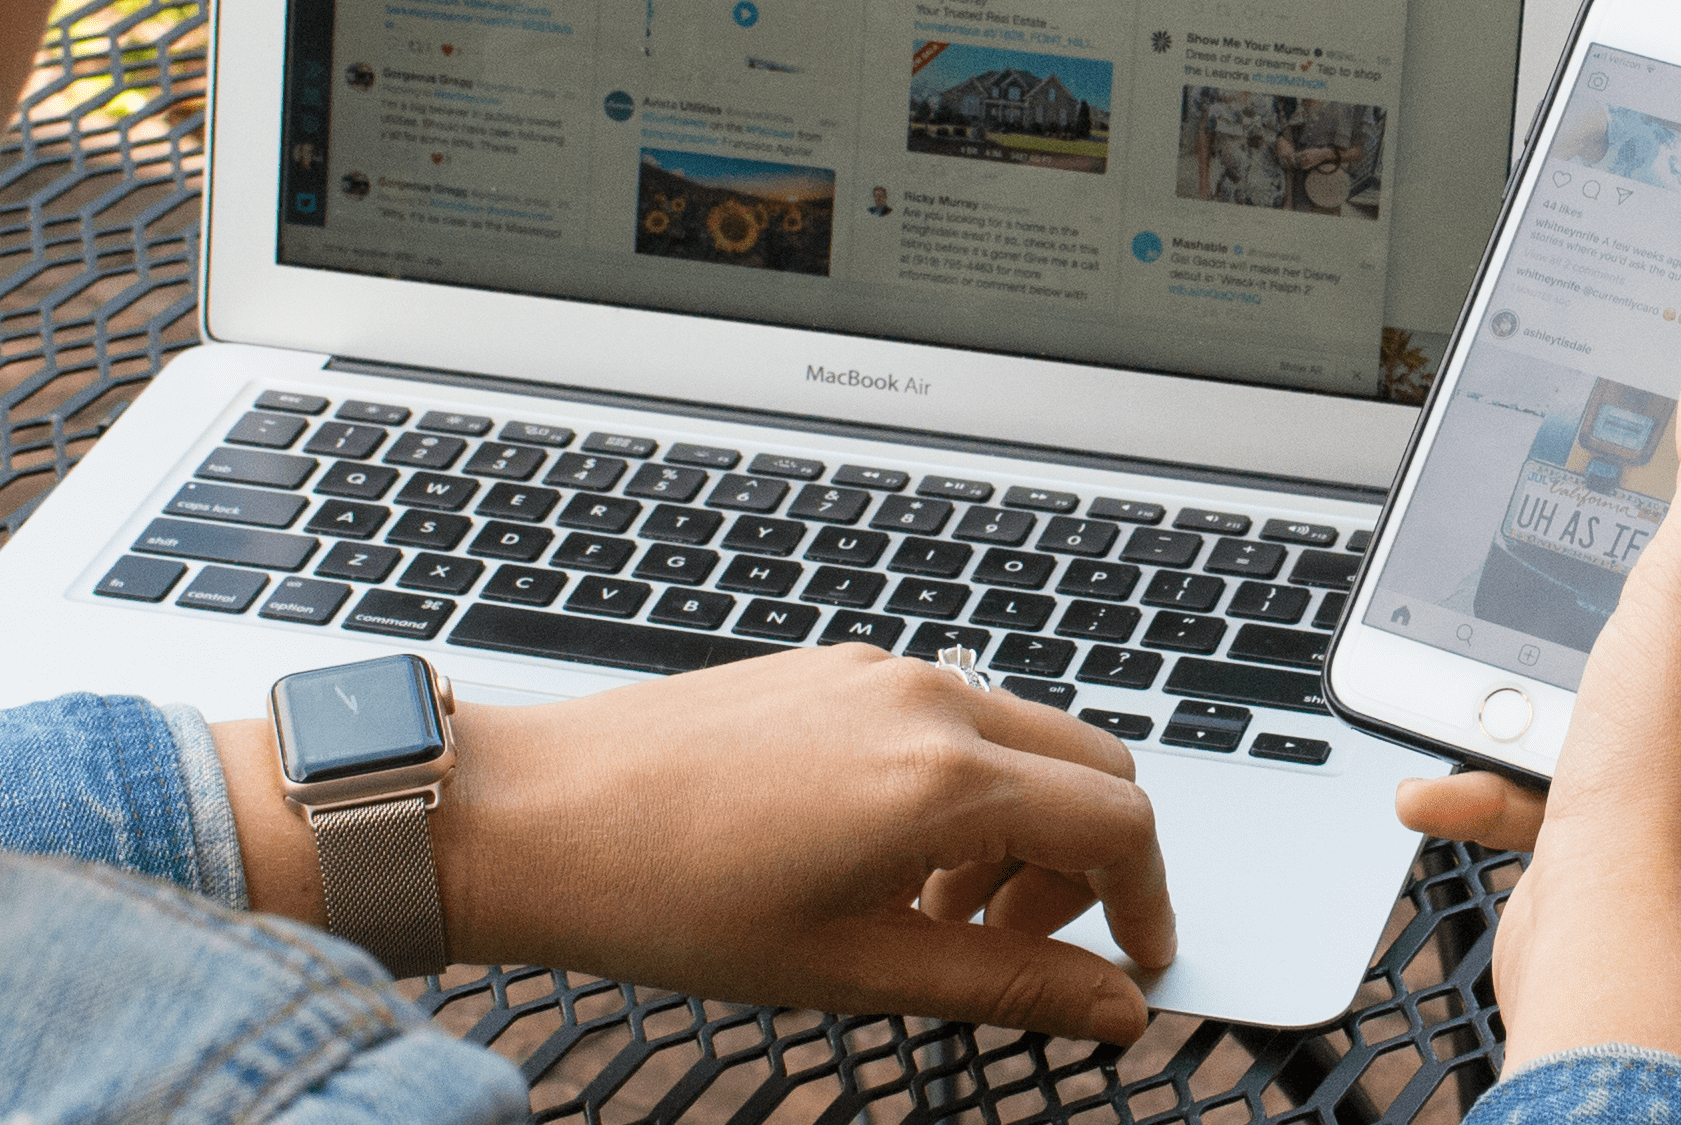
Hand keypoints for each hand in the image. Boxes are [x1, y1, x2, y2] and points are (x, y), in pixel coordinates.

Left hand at [216, 644, 1173, 1039]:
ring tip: (935, 914)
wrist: (532, 817)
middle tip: (1022, 947)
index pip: (1119, 823)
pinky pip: (949, 717)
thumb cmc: (668, 899)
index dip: (1148, 904)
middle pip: (1090, 767)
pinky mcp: (835, 668)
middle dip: (1088, 865)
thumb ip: (1003, 985)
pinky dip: (961, 789)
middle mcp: (928, 700)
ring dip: (1021, 829)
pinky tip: (882, 859)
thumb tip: (1111, 1012)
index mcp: (944, 777)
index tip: (1134, 969)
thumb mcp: (854, 970)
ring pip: (1021, 739)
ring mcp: (880, 673)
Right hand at [1394, 361, 1680, 1077]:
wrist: (1617, 953)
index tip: (1663, 448)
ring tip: (1506, 665)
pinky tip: (1458, 766)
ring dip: (1560, 675)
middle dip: (1628, 581)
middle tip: (1572, 557)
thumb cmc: (1671, 785)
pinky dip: (1532, 761)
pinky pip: (1602, 767)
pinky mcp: (1679, 829)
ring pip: (1649, 679)